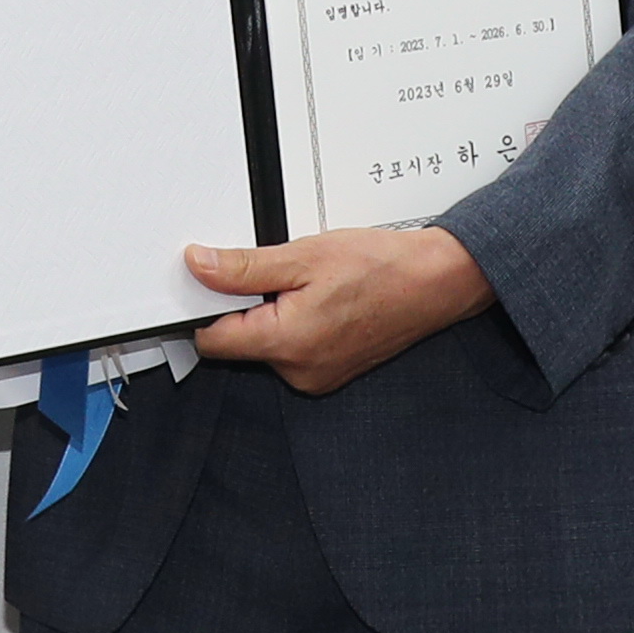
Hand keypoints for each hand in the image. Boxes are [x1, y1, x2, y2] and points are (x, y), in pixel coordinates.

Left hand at [186, 225, 494, 395]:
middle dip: (246, 306)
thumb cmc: (379, 267)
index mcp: (286, 345)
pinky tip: (321, 297)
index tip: (210, 279)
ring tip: (308, 282)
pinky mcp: (331, 372)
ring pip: (268, 344)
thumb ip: (243, 268)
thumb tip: (198, 267)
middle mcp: (299, 372)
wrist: (435, 282)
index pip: (212, 340)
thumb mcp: (302, 255)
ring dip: (274, 313)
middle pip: (240, 342)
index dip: (203, 306)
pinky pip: (294, 349)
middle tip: (277, 270)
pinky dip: (296, 323)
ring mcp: (317, 377)